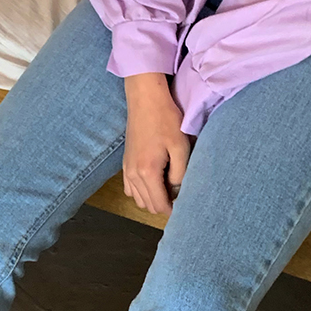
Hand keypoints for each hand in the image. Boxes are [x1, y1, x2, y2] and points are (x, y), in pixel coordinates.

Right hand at [122, 73, 191, 219]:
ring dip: (152, 199)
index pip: (159, 205)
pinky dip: (141, 191)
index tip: (185, 208)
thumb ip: (180, 173)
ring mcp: (126, 169)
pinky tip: (154, 182)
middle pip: (147, 205)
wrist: (145, 99)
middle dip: (163, 206)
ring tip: (169, 188)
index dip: (173, 211)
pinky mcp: (125, 162)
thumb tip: (178, 190)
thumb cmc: (166, 119)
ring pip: (138, 199)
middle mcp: (133, 174)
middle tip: (179, 196)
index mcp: (147, 172)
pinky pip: (130, 188)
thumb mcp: (180, 147)